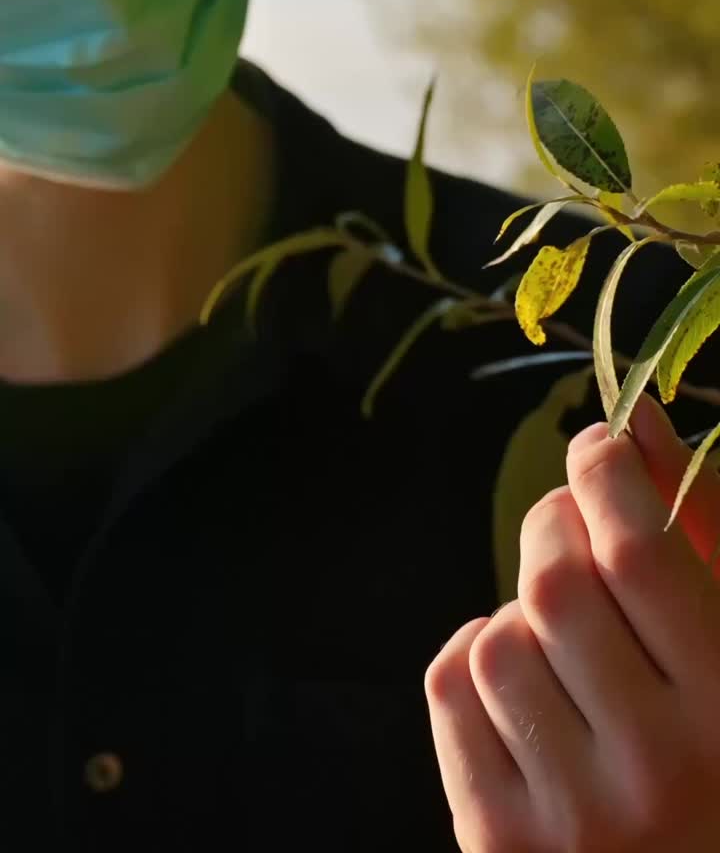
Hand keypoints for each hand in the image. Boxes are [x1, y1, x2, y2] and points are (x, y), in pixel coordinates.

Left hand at [425, 396, 719, 851]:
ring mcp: (569, 816)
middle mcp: (652, 770)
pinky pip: (451, 690)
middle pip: (556, 582)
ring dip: (523, 611)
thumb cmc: (714, 748)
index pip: (639, 552)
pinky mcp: (497, 841)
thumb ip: (700, 523)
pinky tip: (525, 685)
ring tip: (567, 642)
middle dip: (556, 526)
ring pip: (499, 636)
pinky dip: (476, 659)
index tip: (598, 448)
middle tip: (575, 531)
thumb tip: (633, 418)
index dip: (607, 473)